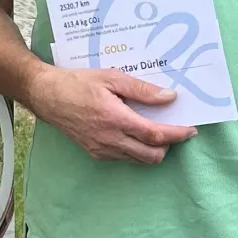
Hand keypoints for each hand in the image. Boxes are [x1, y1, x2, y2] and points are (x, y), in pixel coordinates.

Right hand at [25, 67, 196, 163]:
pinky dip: (136, 149)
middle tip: (174, 129)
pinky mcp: (95, 153)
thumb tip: (169, 97)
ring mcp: (101, 150)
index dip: (176, 134)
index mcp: (115, 119)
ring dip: (152, 149)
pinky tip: (134, 132)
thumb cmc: (78, 82)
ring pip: (138, 159)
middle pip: (151, 155)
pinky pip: (124, 157)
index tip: (191, 129)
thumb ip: (141, 90)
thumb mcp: (111, 78)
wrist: (46, 96)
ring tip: (154, 129)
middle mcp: (110, 140)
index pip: (154, 135)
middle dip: (168, 146)